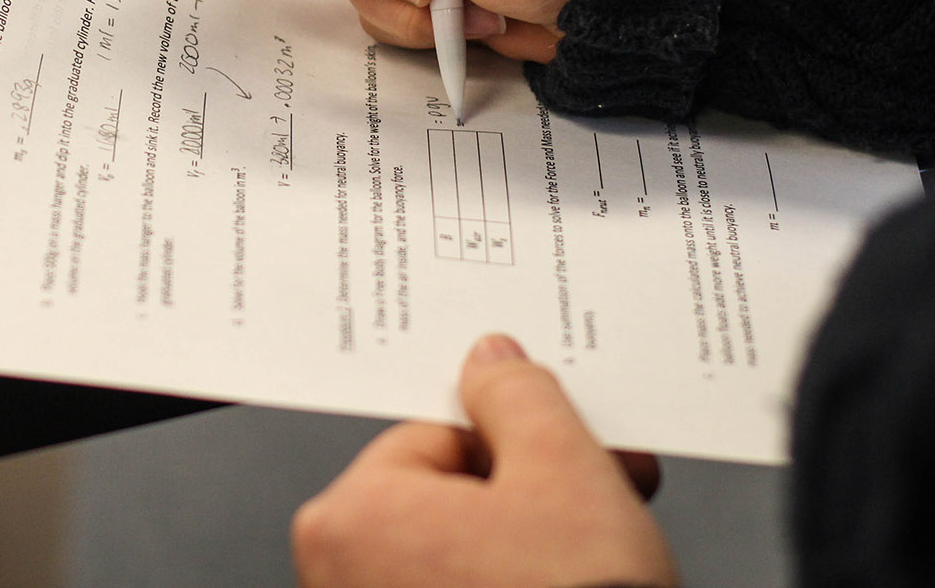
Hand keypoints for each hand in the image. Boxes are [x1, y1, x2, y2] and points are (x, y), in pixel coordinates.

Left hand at [291, 334, 676, 587]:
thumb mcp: (565, 473)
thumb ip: (521, 399)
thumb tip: (493, 367)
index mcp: (350, 516)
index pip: (439, 439)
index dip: (523, 445)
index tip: (573, 457)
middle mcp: (336, 580)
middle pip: (448, 502)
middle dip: (528, 502)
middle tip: (598, 515)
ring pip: (460, 560)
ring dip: (525, 554)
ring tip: (594, 572)